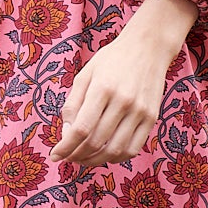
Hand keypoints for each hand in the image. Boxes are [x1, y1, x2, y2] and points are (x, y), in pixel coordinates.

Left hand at [49, 0, 196, 166]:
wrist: (148, 47)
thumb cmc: (112, 60)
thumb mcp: (85, 74)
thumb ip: (73, 104)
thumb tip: (66, 134)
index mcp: (102, 88)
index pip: (81, 128)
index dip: (66, 147)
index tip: (55, 156)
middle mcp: (123, 101)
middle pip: (96, 141)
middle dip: (77, 156)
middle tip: (67, 158)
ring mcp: (140, 111)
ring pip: (115, 150)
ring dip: (95, 160)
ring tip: (83, 159)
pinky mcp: (152, 117)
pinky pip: (133, 148)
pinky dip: (117, 157)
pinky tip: (105, 154)